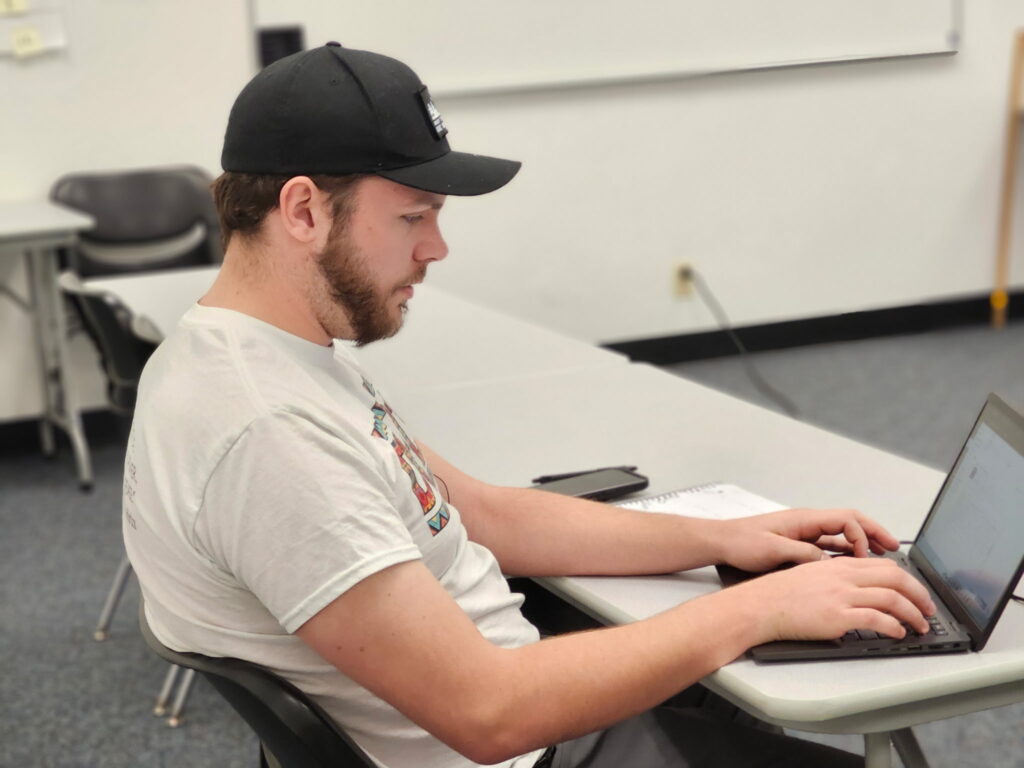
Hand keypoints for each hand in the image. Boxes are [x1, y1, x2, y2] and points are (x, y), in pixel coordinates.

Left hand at [717, 507, 899, 572]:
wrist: (721, 541)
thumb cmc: (741, 542)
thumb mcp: (773, 550)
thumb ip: (802, 554)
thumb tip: (828, 562)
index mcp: (804, 519)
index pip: (846, 520)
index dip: (863, 536)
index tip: (868, 556)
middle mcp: (808, 523)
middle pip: (851, 523)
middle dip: (875, 534)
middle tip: (895, 549)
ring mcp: (805, 533)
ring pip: (843, 535)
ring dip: (864, 545)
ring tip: (884, 558)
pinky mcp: (800, 544)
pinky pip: (831, 546)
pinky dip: (847, 553)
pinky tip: (856, 565)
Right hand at [728, 556, 935, 641]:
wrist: (761, 605)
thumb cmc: (779, 593)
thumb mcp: (811, 573)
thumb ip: (836, 577)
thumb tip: (857, 588)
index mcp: (839, 565)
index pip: (884, 565)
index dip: (907, 579)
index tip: (915, 591)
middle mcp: (844, 576)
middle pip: (895, 578)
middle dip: (919, 594)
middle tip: (928, 608)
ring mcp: (842, 596)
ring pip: (892, 598)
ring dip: (913, 613)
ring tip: (920, 625)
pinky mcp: (838, 616)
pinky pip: (877, 620)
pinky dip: (893, 627)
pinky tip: (897, 633)